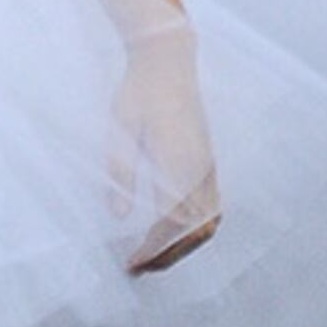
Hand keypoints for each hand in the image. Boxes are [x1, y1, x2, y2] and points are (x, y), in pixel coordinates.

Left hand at [112, 12, 220, 274]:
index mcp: (182, 164)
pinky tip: (171, 230)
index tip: (131, 263)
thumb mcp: (121, 129)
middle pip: (195, 231)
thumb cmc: (139, 90)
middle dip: (169, 254)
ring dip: (184, 244)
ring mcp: (209, 166)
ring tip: (154, 255)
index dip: (152, 248)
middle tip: (138, 267)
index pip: (171, 223)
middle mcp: (202, 170)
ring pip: (208, 222)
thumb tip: (116, 215)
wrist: (167, 59)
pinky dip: (194, 228)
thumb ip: (120, 173)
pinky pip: (210, 208)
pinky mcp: (208, 161)